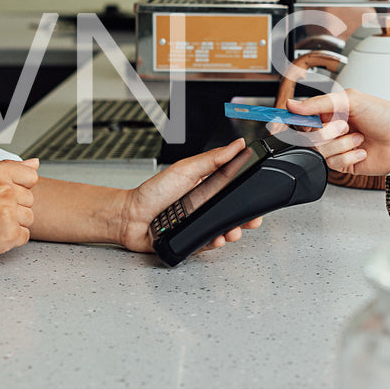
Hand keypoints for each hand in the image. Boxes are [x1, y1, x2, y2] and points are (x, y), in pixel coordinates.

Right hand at [0, 159, 39, 268]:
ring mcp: (8, 213)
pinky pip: (25, 235)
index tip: (2, 196)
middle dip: (14, 206)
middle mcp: (4, 190)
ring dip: (14, 223)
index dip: (19, 187)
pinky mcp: (10, 235)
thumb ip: (6, 166)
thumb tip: (35, 163)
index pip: (31, 177)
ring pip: (29, 217)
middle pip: (30, 199)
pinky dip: (11, 239)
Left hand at [115, 139, 263, 253]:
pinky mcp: (191, 240)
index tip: (259, 197)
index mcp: (206, 187)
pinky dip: (214, 242)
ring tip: (230, 231)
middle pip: (232, 213)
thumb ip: (213, 159)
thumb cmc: (153, 192)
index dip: (248, 195)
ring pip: (223, 230)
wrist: (131, 217)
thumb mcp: (186, 169)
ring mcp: (198, 224)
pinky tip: (216, 238)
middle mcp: (204, 206)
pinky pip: (209, 243)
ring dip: (231, 232)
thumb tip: (237, 145)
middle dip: (245, 219)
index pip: (234, 190)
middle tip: (251, 221)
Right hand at [285, 89, 389, 176]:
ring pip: (319, 151)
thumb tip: (293, 105)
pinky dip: (348, 157)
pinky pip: (332, 164)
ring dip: (342, 144)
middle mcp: (329, 128)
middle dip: (326, 132)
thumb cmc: (385, 116)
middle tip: (344, 126)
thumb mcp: (352, 100)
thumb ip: (320, 103)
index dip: (287, 119)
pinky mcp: (342, 164)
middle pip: (306, 135)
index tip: (278, 122)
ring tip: (359, 138)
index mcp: (328, 110)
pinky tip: (361, 151)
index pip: (299, 115)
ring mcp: (335, 147)